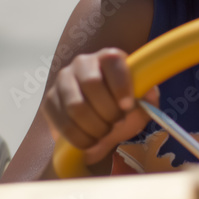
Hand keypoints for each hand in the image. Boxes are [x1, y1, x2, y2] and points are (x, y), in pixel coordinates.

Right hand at [43, 48, 159, 165]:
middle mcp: (83, 63)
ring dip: (94, 127)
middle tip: (116, 123)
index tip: (127, 106)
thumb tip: (148, 93)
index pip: (112, 61)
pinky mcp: (49, 101)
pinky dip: (80, 138)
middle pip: (92, 84)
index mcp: (108, 57)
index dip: (120, 85)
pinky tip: (90, 141)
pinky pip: (63, 123)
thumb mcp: (141, 104)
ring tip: (104, 133)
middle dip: (108, 112)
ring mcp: (63, 80)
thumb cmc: (121, 107)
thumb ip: (149, 98)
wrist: (98, 123)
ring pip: (75, 106)